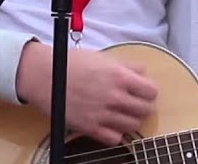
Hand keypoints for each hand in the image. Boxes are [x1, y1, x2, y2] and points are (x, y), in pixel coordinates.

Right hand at [15, 42, 158, 144]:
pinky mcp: (90, 128)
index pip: (151, 91)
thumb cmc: (72, 64)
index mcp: (119, 76)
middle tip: (134, 103)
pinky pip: (115, 138)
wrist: (45, 76)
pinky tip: (110, 124)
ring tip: (122, 113)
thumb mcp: (103, 57)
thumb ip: (127, 65)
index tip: (144, 91)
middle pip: (145, 110)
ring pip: (133, 125)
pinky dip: (116, 133)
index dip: (149, 91)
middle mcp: (114, 97)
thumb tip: (142, 71)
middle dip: (143, 106)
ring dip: (131, 119)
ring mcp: (103, 114)